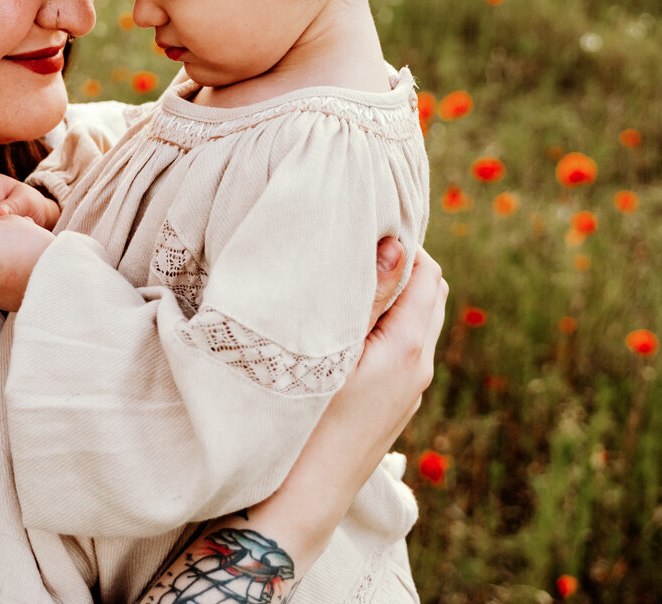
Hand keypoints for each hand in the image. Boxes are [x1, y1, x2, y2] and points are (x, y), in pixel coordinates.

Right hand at [158, 252, 446, 595]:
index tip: (356, 226)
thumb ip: (366, 296)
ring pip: (414, 320)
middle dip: (398, 263)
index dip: (397, 241)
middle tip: (350, 245)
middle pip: (427, 292)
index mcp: (409, 348)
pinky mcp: (391, 404)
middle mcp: (419, 367)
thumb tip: (398, 244)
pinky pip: (399, 345)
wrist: (298, 499)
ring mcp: (408, 390)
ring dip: (390, 293)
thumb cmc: (305, 420)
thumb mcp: (329, 349)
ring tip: (343, 279)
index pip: (425, 270)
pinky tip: (340, 324)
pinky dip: (383, 321)